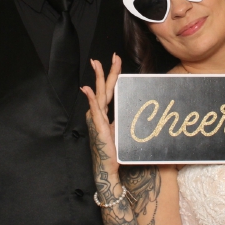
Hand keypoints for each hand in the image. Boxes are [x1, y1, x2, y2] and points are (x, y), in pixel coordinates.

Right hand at [80, 54, 123, 183]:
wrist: (108, 168)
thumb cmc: (116, 152)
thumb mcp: (122, 132)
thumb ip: (125, 121)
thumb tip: (137, 112)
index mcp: (104, 114)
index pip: (109, 90)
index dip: (113, 75)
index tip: (117, 62)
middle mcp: (99, 114)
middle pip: (103, 88)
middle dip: (106, 71)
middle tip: (112, 56)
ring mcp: (97, 119)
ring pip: (99, 94)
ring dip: (98, 78)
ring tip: (97, 64)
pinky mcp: (98, 126)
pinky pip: (94, 109)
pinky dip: (91, 98)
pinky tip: (87, 89)